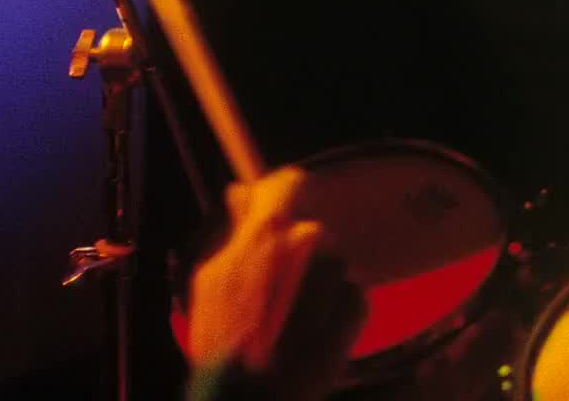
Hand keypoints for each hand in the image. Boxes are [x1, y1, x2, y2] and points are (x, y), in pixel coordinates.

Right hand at [187, 168, 365, 400]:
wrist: (244, 399)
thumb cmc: (222, 341)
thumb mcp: (213, 281)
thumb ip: (233, 232)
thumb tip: (240, 190)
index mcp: (257, 240)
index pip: (285, 189)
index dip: (287, 191)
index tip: (288, 196)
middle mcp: (298, 253)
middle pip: (312, 234)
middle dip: (301, 255)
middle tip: (284, 282)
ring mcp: (327, 285)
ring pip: (335, 264)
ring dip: (321, 284)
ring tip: (297, 315)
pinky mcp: (351, 317)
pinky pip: (355, 296)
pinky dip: (342, 311)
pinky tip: (319, 331)